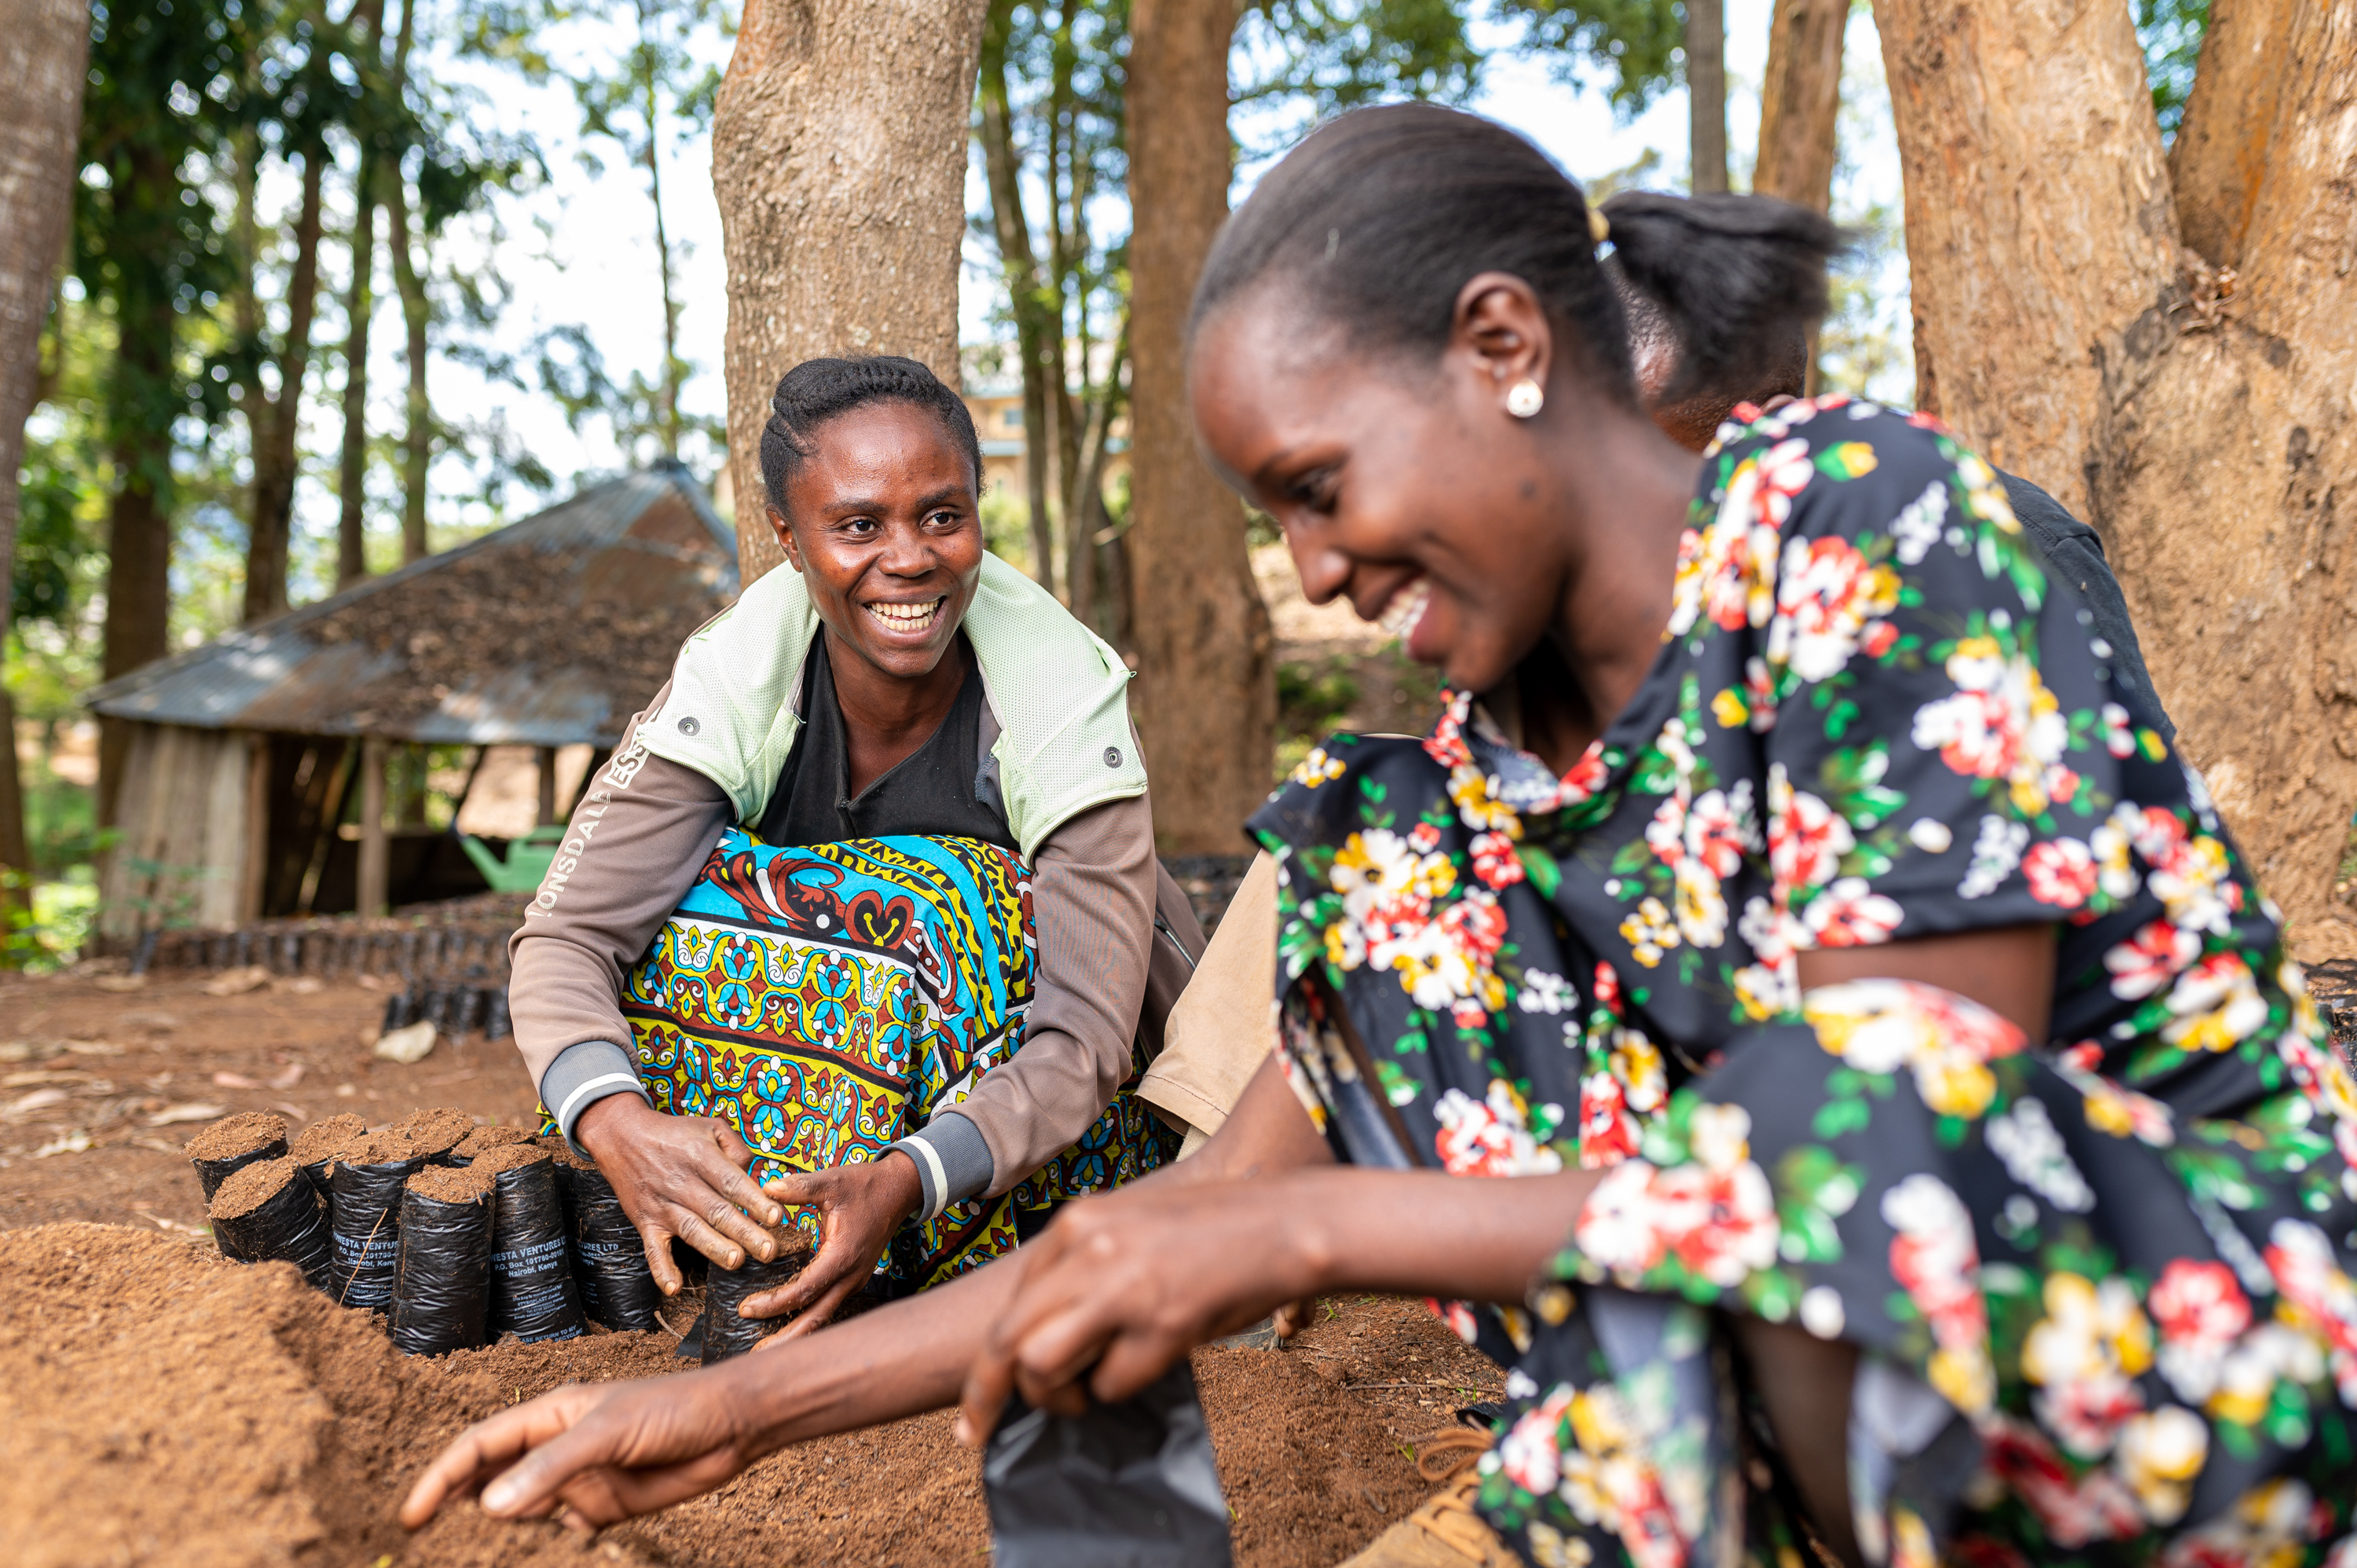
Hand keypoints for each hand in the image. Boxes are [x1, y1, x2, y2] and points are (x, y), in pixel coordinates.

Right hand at [399, 1370, 760, 1532]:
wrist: (731, 1428)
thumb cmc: (672, 1409)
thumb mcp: (607, 1431)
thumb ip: (551, 1468)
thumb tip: (489, 1508)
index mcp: (549, 1416)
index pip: (479, 1447)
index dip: (441, 1478)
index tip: (412, 1517)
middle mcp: (556, 1448)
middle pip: (492, 1483)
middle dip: (460, 1512)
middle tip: (431, 1553)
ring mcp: (577, 1481)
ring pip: (521, 1514)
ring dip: (499, 1537)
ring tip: (474, 1565)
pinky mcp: (601, 1511)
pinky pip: (558, 1536)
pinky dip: (542, 1550)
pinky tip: (533, 1563)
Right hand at [574, 1095, 783, 1289]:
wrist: (622, 1136)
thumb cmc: (675, 1133)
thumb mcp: (709, 1126)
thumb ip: (736, 1147)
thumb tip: (754, 1173)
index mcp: (700, 1156)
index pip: (731, 1182)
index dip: (754, 1200)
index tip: (776, 1217)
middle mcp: (681, 1181)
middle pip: (717, 1210)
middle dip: (745, 1232)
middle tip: (769, 1250)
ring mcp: (662, 1204)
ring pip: (691, 1229)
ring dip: (714, 1247)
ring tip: (736, 1261)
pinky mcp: (645, 1222)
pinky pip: (652, 1249)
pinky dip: (661, 1269)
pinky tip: (673, 1288)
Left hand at [746, 1153, 921, 1338]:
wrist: (899, 1190)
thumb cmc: (866, 1186)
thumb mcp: (832, 1182)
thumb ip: (799, 1186)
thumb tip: (768, 1187)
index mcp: (843, 1256)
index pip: (804, 1290)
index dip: (774, 1303)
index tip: (747, 1308)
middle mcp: (850, 1276)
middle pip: (816, 1318)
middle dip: (786, 1338)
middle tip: (757, 1355)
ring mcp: (854, 1280)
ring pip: (823, 1315)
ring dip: (797, 1331)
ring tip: (768, 1348)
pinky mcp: (853, 1279)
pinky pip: (828, 1304)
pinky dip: (807, 1316)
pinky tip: (788, 1321)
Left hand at [954, 1176, 1316, 1444]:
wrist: (1284, 1223)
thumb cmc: (1215, 1232)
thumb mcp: (1130, 1230)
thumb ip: (1084, 1270)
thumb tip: (1046, 1335)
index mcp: (1077, 1224)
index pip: (1011, 1303)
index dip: (988, 1361)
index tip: (979, 1402)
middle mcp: (1088, 1251)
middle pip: (1006, 1339)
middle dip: (986, 1396)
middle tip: (977, 1432)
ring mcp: (1122, 1287)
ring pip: (1040, 1363)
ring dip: (1056, 1396)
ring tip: (1084, 1395)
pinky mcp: (1160, 1323)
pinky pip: (1112, 1385)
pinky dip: (1125, 1388)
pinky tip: (1154, 1359)